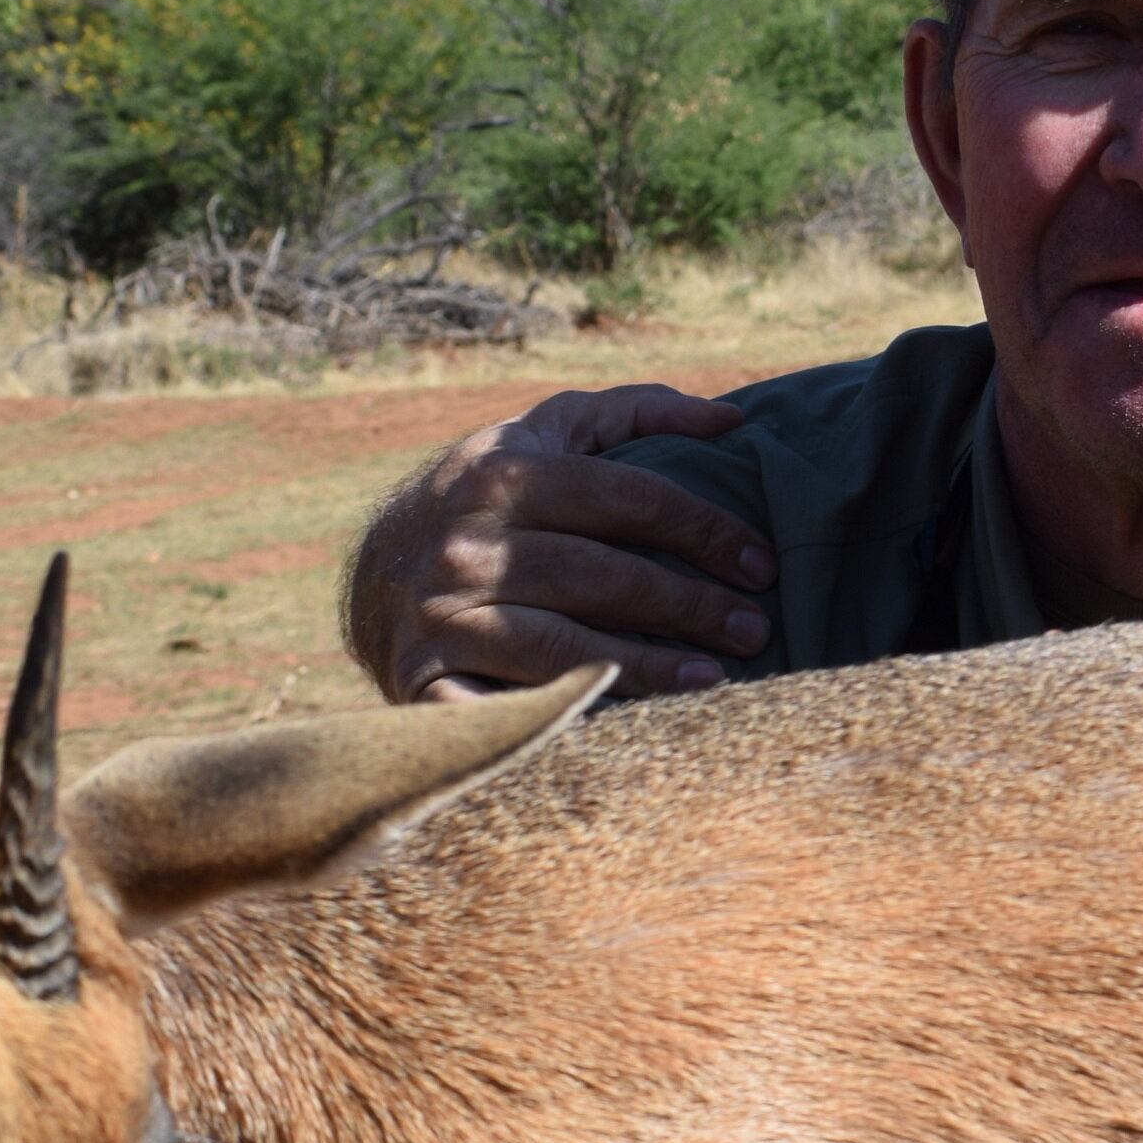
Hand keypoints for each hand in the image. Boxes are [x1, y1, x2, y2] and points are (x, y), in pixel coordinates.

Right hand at [343, 385, 777, 701]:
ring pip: (562, 649)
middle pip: (603, 577)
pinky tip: (617, 729)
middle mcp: (466, 545)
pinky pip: (503, 710)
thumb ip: (635, 413)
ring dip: (646, 668)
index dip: (705, 530)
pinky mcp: (425, 681)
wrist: (381, 571)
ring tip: (713, 679)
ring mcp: (442, 617)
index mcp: (503, 474)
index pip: (628, 499)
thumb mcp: (548, 435)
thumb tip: (731, 418)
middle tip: (753, 629)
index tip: (761, 564)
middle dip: (690, 605)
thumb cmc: (493, 498)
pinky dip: (559, 722)